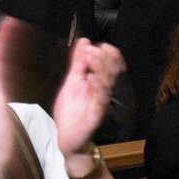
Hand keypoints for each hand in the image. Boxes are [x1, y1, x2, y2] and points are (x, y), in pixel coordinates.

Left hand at [53, 37, 125, 157]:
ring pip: (108, 83)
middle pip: (112, 72)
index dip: (110, 54)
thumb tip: (84, 41)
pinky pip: (101, 100)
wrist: (66, 136)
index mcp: (98, 82)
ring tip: (91, 57)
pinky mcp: (96, 114)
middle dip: (104, 58)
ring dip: (100, 68)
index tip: (102, 45)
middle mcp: (102, 91)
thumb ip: (78, 62)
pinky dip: (97, 87)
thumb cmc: (72, 110)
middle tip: (94, 49)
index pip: (111, 64)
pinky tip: (92, 77)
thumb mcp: (72, 81)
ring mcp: (100, 102)